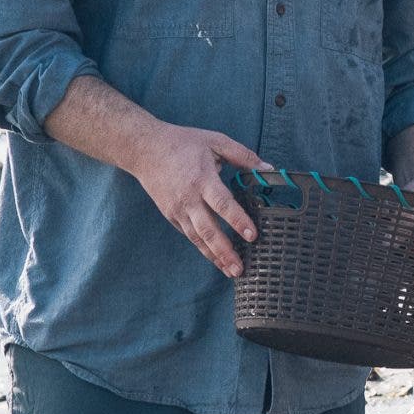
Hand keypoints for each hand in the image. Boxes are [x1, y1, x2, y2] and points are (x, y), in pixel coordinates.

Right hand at [127, 123, 270, 278]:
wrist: (144, 149)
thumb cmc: (183, 143)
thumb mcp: (215, 141)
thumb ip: (243, 155)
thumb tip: (269, 168)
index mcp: (202, 179)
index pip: (223, 204)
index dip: (238, 221)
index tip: (252, 236)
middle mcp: (189, 198)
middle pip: (208, 229)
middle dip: (225, 251)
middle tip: (240, 268)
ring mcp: (177, 209)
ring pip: (197, 238)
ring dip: (214, 256)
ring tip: (231, 271)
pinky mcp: (171, 215)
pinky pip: (190, 235)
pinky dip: (203, 248)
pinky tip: (217, 259)